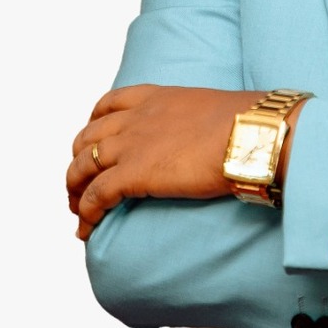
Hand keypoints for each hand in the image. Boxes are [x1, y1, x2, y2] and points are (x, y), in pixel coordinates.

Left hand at [66, 84, 262, 241]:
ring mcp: (132, 145)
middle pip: (86, 138)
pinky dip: (86, 214)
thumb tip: (213, 138)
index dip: (93, 125)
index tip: (93, 142)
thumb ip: (197, 121)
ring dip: (74, 191)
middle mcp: (136, 118)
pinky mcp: (133, 174)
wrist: (253, 133)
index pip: (108, 104)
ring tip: (78, 211)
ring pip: (81, 167)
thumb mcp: (213, 109)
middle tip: (81, 186)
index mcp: (156, 97)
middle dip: (78, 163)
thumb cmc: (249, 123)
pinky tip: (86, 229)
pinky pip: (95, 196)